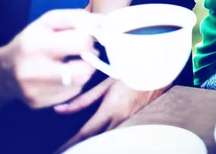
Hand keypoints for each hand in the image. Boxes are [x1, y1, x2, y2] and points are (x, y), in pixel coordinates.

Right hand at [0, 9, 101, 108]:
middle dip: (90, 58)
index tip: (86, 37)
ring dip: (84, 71)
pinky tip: (63, 75)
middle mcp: (33, 70)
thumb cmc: (33, 40)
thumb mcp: (51, 21)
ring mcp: (35, 90)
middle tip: (85, 52)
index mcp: (36, 44)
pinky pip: (71, 94)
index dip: (90, 38)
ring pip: (81, 82)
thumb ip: (79, 18)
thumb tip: (105, 22)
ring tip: (73, 62)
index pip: (82, 43)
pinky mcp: (38, 103)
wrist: (5, 70)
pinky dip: (74, 83)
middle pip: (84, 69)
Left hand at [53, 78, 167, 152]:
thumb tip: (60, 110)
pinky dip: (108, 137)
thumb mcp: (105, 85)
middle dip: (84, 145)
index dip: (72, 143)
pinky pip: (119, 133)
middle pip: (97, 140)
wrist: (156, 70)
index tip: (63, 149)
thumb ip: (83, 100)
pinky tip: (102, 137)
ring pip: (109, 138)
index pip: (86, 133)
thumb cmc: (129, 73)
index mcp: (111, 109)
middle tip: (70, 148)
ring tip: (84, 144)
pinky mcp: (137, 121)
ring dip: (96, 142)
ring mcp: (131, 121)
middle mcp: (121, 119)